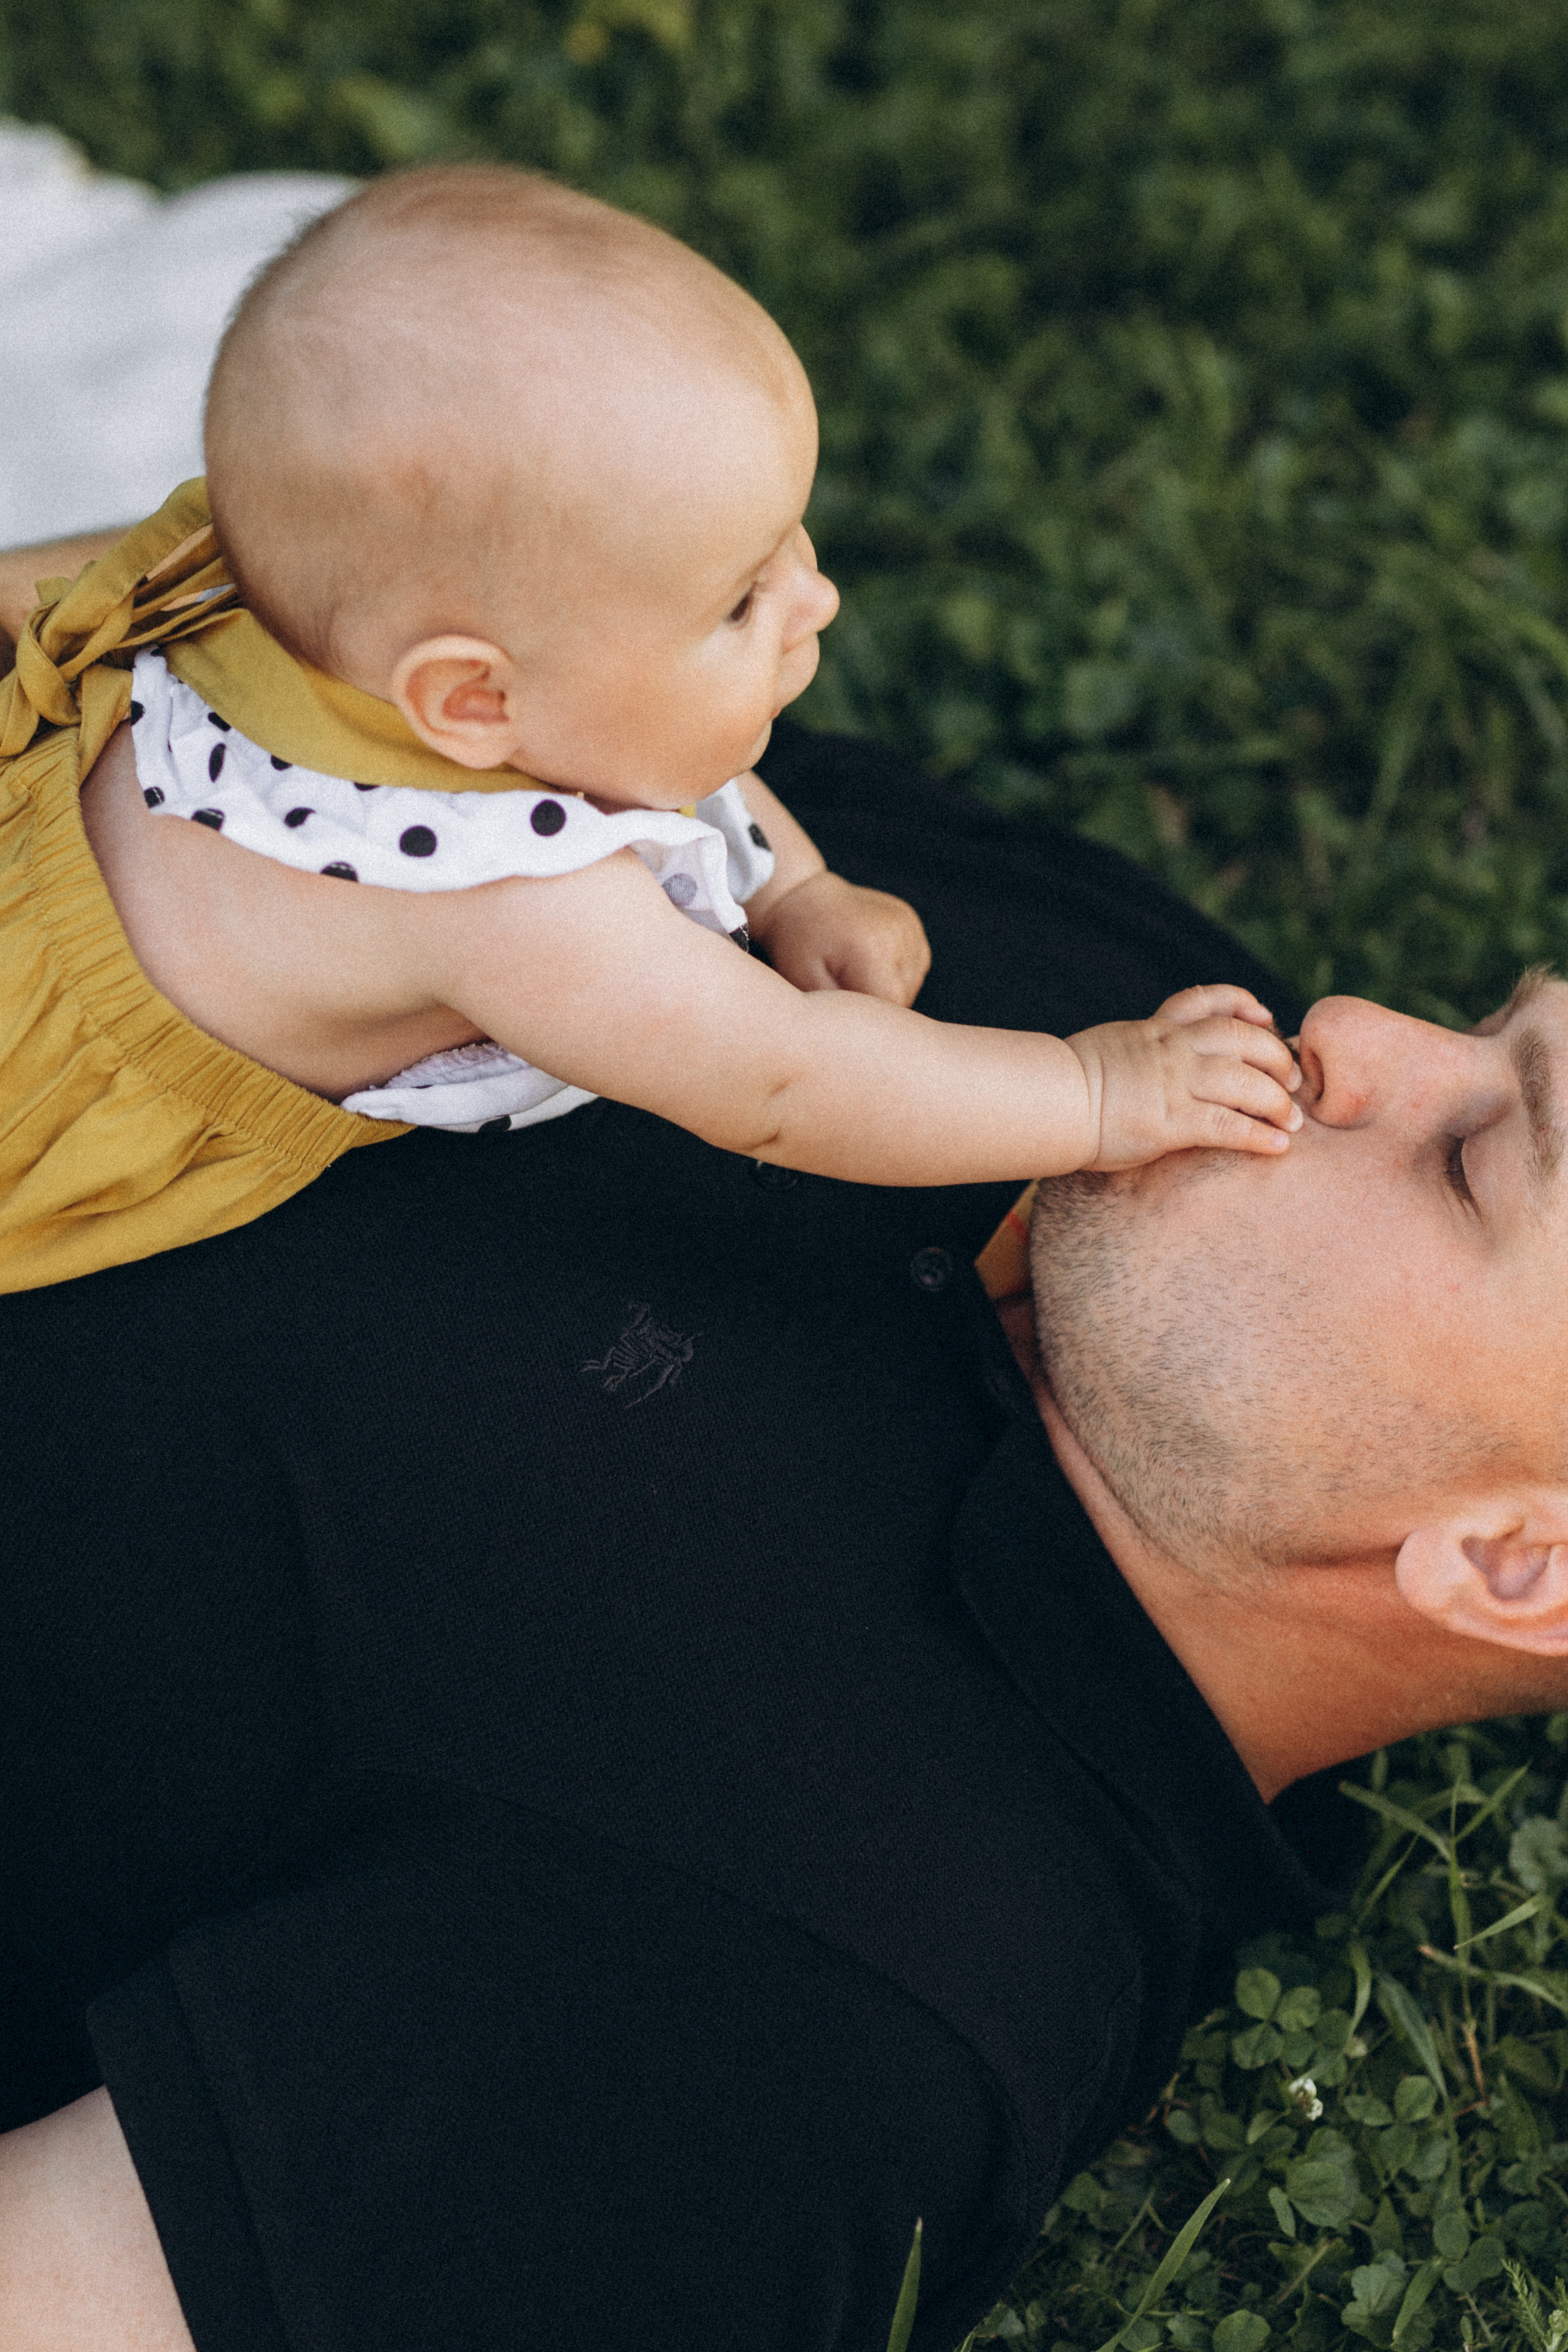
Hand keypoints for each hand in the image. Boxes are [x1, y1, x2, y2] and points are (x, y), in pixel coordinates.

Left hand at [754, 870, 930, 1005]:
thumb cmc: (797, 946)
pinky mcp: (911, 923)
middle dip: (875, 1003)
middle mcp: (898, 934)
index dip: (868, 1019)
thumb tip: (868, 1038)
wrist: (801, 898)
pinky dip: (893, 972)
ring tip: (852, 972)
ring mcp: (908, 926)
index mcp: (872, 950)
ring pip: (910, 983)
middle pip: (903, 997)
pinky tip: (866, 961)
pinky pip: (913, 966)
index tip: (844, 1012)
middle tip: (842, 990)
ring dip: (885, 987)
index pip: (890, 1008)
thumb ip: (842, 1013)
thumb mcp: (805, 984)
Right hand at [1067, 985, 1301, 1168]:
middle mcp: (1172, 1048)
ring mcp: (1175, 1083)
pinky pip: (1229, 1125)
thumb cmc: (1065, 1085)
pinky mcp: (1172, 1121)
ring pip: (1247, 1082)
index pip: (1209, 1001)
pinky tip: (1277, 1146)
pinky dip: (1259, 1135)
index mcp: (1155, 1029)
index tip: (1264, 1017)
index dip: (1244, 1004)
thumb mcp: (1106, 1047)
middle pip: (1244, 1039)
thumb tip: (1143, 1063)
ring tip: (1292, 1122)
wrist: (1047, 1103)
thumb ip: (1136, 1049)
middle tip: (1293, 1081)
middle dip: (1277, 1058)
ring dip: (1278, 1102)